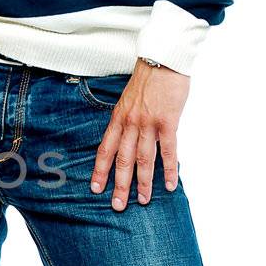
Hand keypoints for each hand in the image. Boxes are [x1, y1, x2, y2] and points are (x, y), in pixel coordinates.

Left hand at [90, 62, 189, 209]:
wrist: (163, 59)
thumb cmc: (148, 80)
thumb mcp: (128, 100)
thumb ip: (127, 120)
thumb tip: (128, 140)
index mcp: (118, 119)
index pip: (105, 149)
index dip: (100, 170)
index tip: (95, 188)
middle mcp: (130, 123)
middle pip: (122, 160)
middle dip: (119, 185)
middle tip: (118, 206)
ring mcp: (148, 123)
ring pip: (143, 159)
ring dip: (143, 182)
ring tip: (143, 201)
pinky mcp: (167, 121)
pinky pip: (168, 150)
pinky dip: (169, 169)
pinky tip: (170, 184)